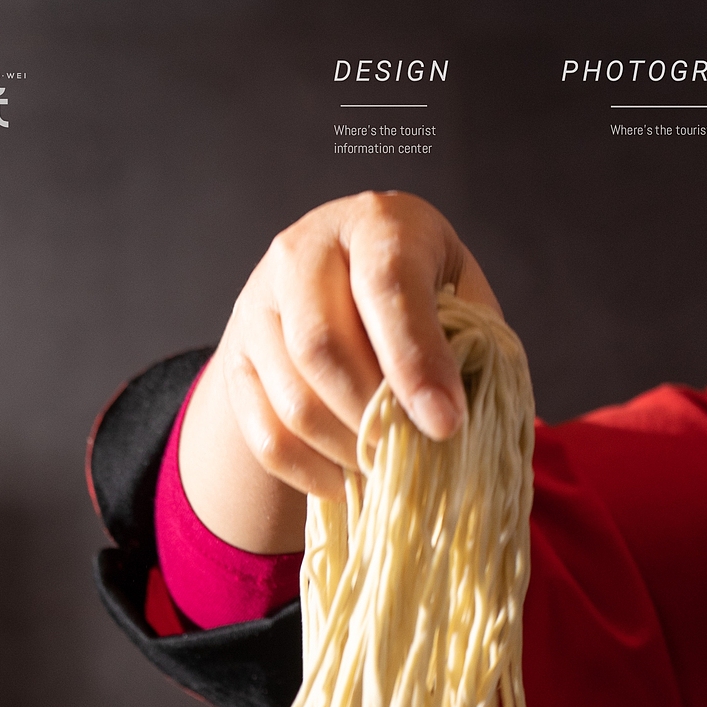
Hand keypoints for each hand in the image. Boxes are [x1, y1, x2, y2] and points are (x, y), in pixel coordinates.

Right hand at [180, 192, 499, 549]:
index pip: (387, 285)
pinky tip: (346, 482)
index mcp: (375, 223)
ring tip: (384, 466)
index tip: (445, 425)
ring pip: (293, 400)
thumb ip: (471, 343)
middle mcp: (302, 252)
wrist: (344, 289)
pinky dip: (310, 473)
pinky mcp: (235, 361)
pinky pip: (265, 435)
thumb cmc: (425, 296)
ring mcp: (258, 306)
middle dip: (374, 416)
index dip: (416, 362)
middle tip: (412, 453)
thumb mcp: (462, 297)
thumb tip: (457, 418)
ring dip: (345, 450)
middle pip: (322, 347)